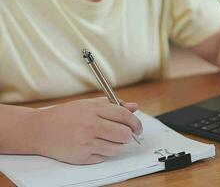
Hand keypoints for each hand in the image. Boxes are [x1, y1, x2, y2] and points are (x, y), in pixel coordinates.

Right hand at [27, 98, 142, 164]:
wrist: (40, 130)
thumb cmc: (65, 115)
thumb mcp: (88, 104)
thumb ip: (113, 105)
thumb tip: (134, 107)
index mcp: (93, 109)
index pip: (125, 116)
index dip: (136, 123)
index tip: (137, 128)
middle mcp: (90, 125)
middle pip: (124, 134)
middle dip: (128, 135)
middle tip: (125, 134)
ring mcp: (86, 143)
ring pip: (116, 148)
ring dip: (116, 145)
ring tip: (106, 139)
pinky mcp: (82, 157)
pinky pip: (104, 158)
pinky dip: (104, 152)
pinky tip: (94, 145)